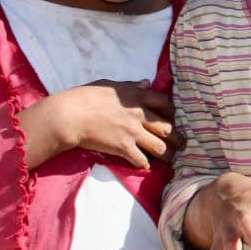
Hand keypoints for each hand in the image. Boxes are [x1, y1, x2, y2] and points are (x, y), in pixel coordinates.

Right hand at [21, 79, 182, 168]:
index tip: (173, 118)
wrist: (68, 115)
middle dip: (177, 138)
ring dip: (167, 155)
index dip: (172, 112)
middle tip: (181, 144)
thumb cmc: (84, 97)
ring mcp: (132, 131)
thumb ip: (130, 86)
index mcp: (136, 96)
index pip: (165, 103)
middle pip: (167, 128)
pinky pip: (141, 160)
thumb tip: (147, 82)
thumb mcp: (110, 85)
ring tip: (170, 159)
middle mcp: (139, 114)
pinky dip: (145, 165)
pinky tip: (146, 167)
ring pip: (160, 147)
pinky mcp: (123, 147)